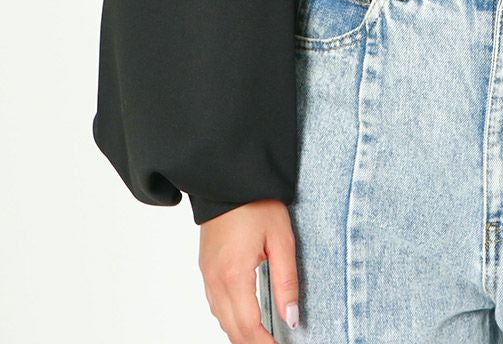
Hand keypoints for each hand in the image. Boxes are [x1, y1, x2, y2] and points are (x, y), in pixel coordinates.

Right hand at [199, 199, 299, 341]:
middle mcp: (215, 280)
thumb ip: (287, 280)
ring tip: (263, 337)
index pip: (248, 326)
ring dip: (240, 332)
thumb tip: (292, 317)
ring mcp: (207, 275)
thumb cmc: (257, 203)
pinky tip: (244, 316)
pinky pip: (215, 304)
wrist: (229, 180)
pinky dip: (230, 317)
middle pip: (232, 328)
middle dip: (252, 342)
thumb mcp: (281, 239)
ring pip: (221, 319)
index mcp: (234, 274)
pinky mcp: (206, 268)